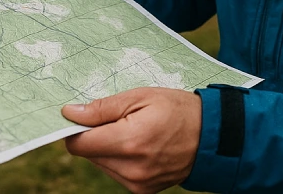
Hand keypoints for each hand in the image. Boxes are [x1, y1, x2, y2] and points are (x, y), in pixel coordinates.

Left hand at [62, 88, 201, 193]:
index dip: (76, 128)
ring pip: (101, 164)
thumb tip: (70, 114)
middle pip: (89, 154)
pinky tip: (141, 147)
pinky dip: (121, 160)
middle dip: (96, 136)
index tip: (85, 116)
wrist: (212, 137)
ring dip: (108, 148)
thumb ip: (102, 108)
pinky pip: (117, 173)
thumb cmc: (178, 110)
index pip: (78, 144)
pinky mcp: (143, 191)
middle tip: (119, 120)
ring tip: (135, 132)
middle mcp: (130, 169)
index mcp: (128, 142)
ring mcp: (137, 183)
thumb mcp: (140, 97)